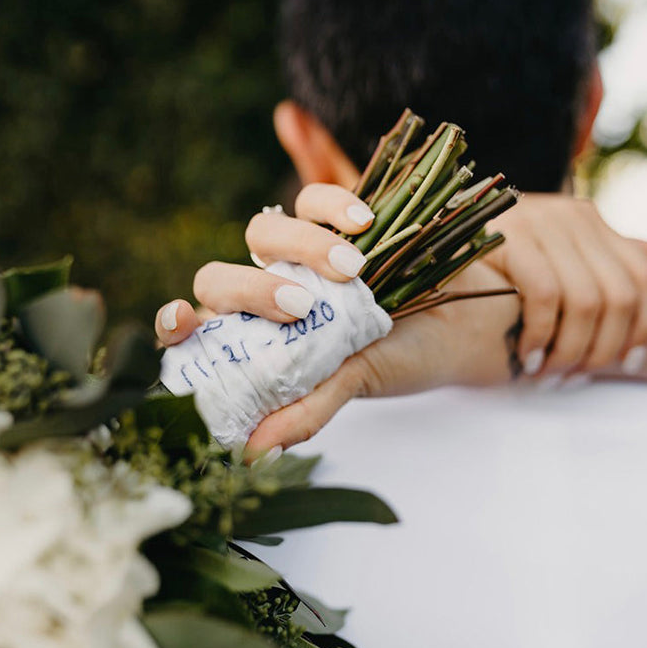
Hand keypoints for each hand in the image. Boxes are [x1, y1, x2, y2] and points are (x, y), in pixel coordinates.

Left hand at [155, 183, 518, 450]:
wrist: (469, 319)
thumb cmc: (405, 359)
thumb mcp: (354, 384)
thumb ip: (306, 408)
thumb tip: (252, 450)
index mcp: (262, 338)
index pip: (198, 325)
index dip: (177, 321)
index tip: (184, 320)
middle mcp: (270, 292)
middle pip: (222, 274)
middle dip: (250, 288)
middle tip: (300, 307)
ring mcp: (300, 253)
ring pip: (263, 229)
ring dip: (297, 244)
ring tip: (354, 268)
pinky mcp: (337, 218)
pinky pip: (317, 197)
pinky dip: (333, 205)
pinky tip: (363, 222)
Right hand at [486, 194, 646, 377]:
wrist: (424, 243)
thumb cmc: (484, 262)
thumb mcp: (547, 254)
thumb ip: (595, 255)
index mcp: (586, 219)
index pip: (641, 275)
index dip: (640, 326)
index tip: (625, 365)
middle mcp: (570, 215)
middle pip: (619, 294)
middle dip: (601, 348)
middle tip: (573, 377)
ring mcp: (542, 222)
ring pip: (588, 300)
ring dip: (571, 349)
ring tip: (548, 374)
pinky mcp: (511, 236)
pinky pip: (546, 295)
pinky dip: (541, 334)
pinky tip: (526, 355)